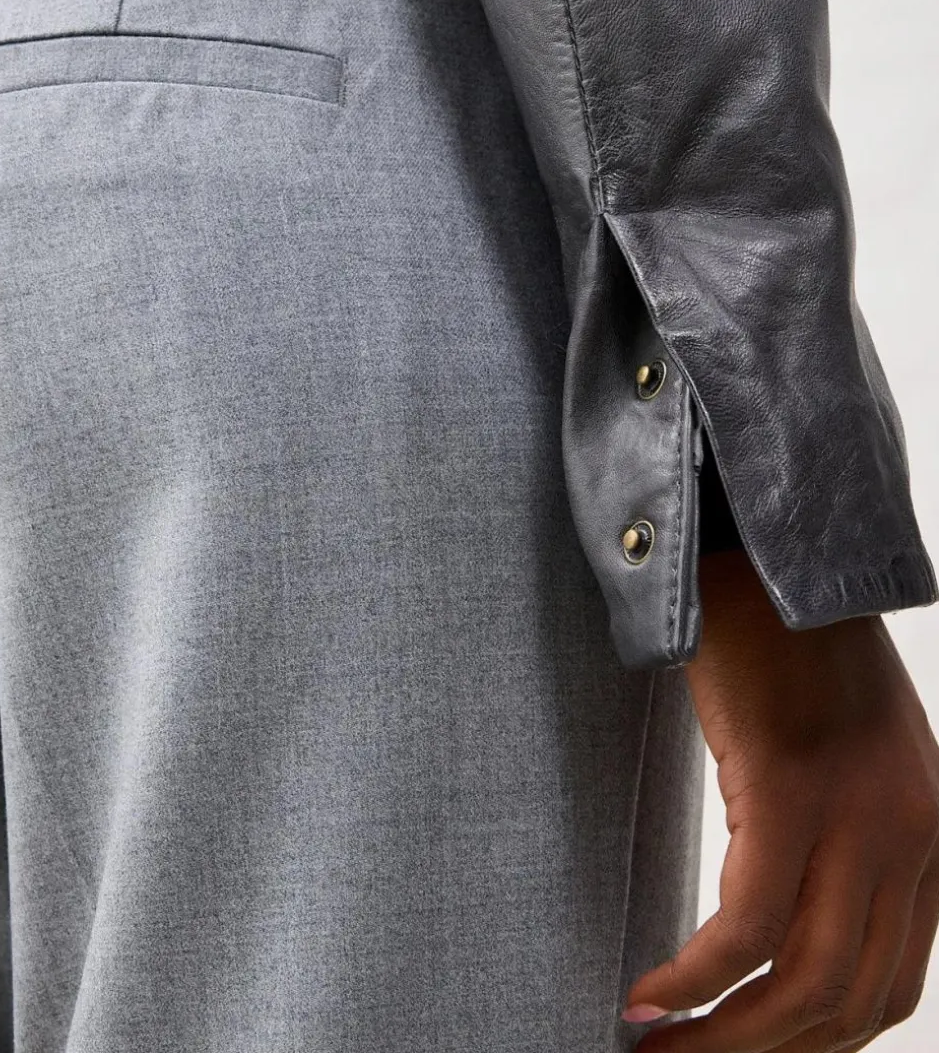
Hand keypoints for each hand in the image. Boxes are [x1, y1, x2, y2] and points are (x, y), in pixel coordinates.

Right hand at [621, 544, 938, 1050]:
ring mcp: (860, 816)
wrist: (760, 552)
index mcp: (931, 837)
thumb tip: (773, 938)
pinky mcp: (793, 790)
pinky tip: (644, 995)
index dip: (807, 1045)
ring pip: (801, 986)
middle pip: (847, 1003)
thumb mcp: (839, 759)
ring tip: (651, 1049)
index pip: (886, 988)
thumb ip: (838, 842)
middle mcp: (915, 836)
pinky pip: (745, 928)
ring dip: (720, 1041)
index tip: (731, 1052)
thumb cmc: (781, 651)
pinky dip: (692, 979)